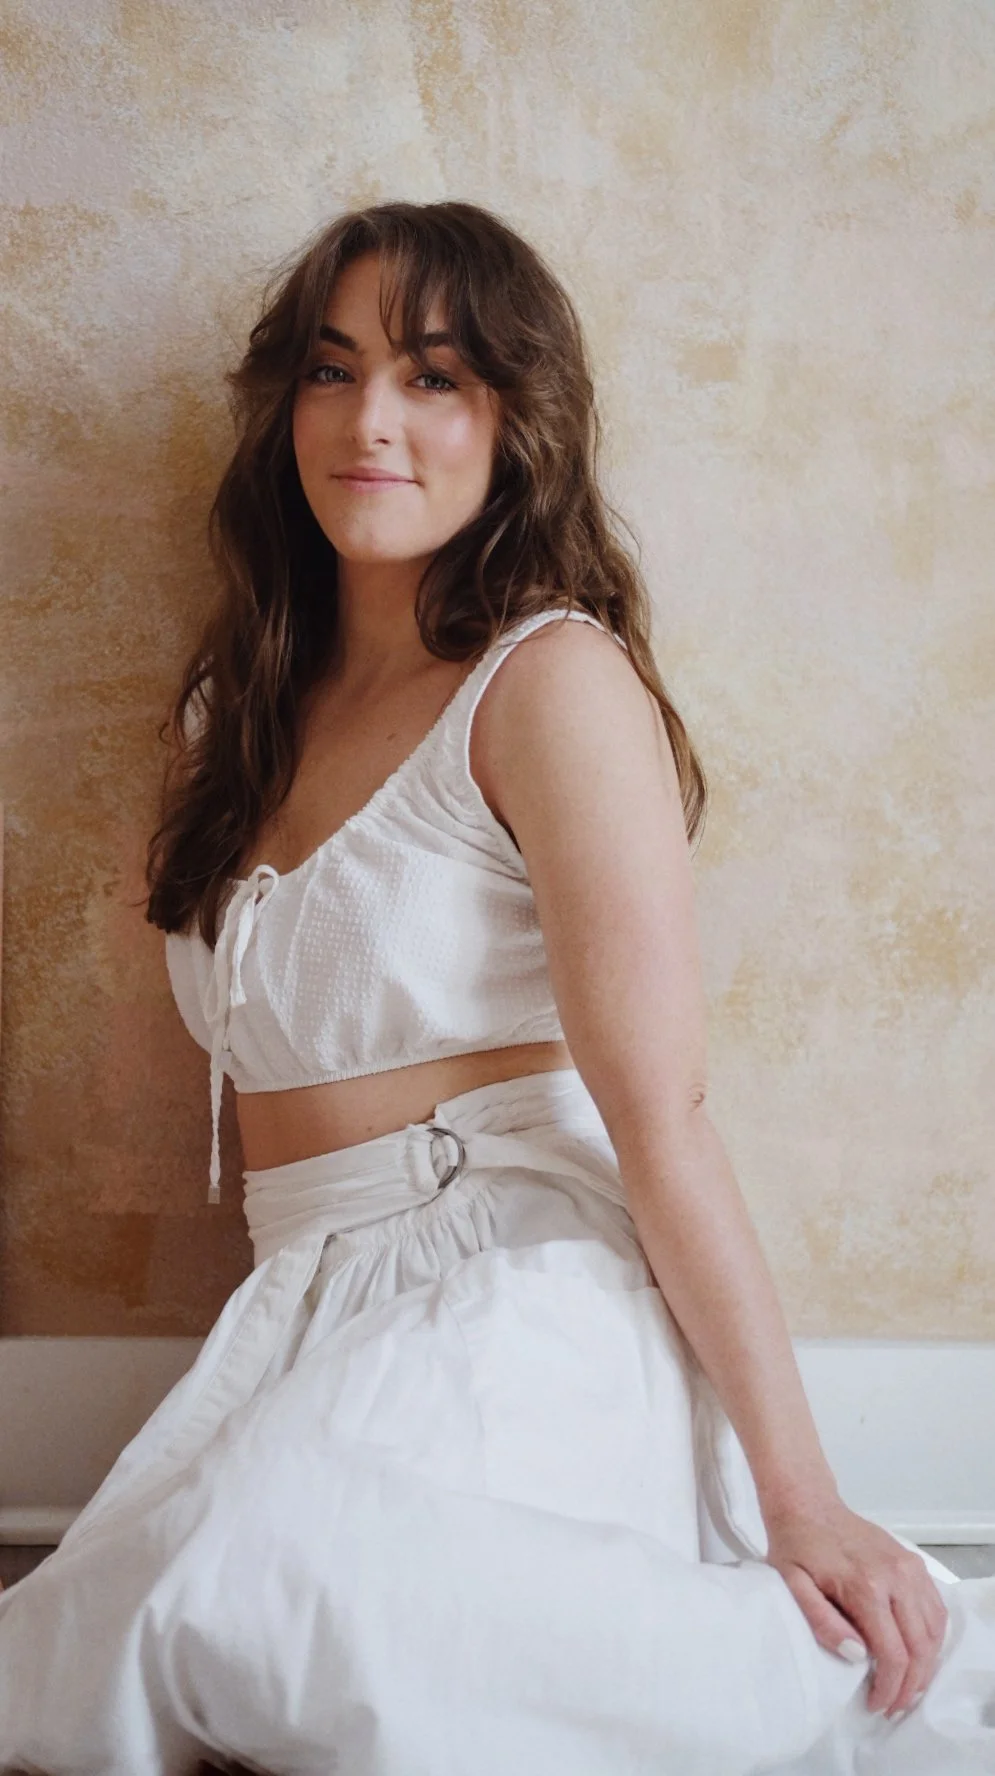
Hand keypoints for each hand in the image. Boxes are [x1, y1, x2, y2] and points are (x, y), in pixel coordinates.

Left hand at [760, 1491, 949, 1718]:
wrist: (808, 1503)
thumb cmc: (796, 1545)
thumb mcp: (793, 1585)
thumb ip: (823, 1622)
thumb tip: (857, 1655)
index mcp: (866, 1585)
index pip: (893, 1653)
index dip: (889, 1687)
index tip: (877, 1704)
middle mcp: (896, 1576)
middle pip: (921, 1646)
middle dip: (912, 1685)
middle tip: (894, 1705)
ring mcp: (909, 1566)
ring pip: (934, 1629)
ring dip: (926, 1664)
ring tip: (906, 1685)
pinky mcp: (913, 1562)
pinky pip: (935, 1608)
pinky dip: (931, 1637)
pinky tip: (916, 1652)